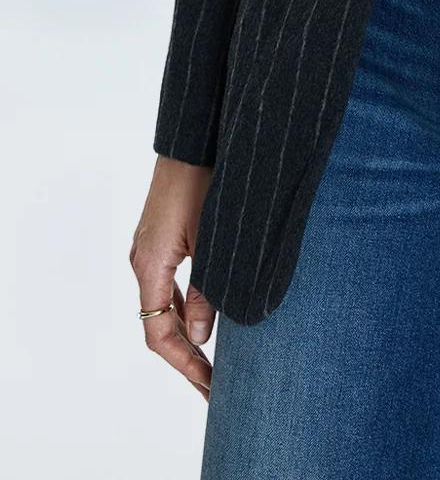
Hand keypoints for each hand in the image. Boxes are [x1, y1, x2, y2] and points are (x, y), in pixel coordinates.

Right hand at [130, 156, 216, 399]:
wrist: (193, 138)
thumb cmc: (203, 181)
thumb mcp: (211, 240)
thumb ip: (205, 290)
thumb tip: (199, 335)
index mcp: (150, 265)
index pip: (158, 333)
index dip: (184, 363)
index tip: (208, 384)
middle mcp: (143, 261)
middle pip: (158, 324)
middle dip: (186, 355)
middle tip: (214, 383)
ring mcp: (149, 249)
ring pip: (162, 304)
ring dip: (185, 332)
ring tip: (213, 358)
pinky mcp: (161, 237)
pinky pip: (167, 284)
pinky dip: (183, 306)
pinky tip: (203, 316)